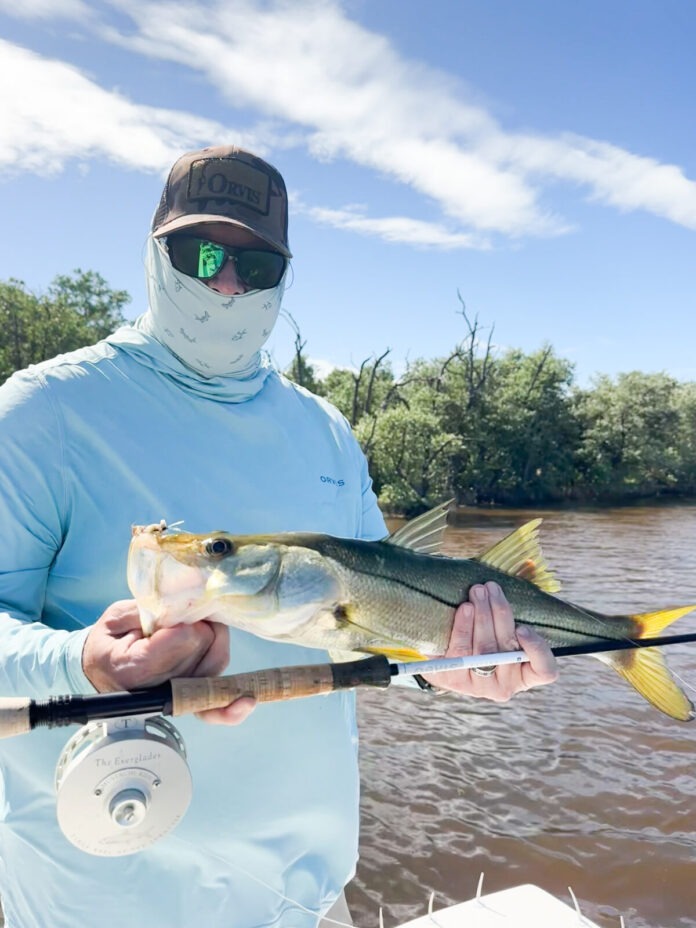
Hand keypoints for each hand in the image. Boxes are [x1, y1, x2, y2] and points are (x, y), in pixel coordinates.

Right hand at [82, 600, 255, 724]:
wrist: (99, 670)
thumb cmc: (109, 641)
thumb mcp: (117, 617)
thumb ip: (148, 608)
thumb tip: (185, 603)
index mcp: (134, 667)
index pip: (183, 638)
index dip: (187, 619)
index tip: (173, 612)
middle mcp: (158, 689)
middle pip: (204, 648)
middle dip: (201, 624)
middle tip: (182, 616)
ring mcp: (175, 697)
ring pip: (215, 664)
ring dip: (215, 641)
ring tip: (198, 627)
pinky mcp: (187, 701)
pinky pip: (211, 706)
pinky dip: (229, 706)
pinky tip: (246, 700)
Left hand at [422, 581, 557, 699]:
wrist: (443, 652)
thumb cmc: (481, 632)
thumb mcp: (501, 620)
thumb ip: (517, 598)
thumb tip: (530, 564)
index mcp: (526, 673)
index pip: (546, 671)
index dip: (537, 649)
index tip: (523, 627)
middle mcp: (506, 684)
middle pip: (508, 649)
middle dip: (500, 614)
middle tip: (490, 588)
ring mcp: (479, 685)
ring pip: (485, 649)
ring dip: (482, 615)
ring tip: (477, 591)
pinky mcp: (455, 678)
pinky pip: (461, 651)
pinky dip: (463, 627)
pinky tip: (465, 609)